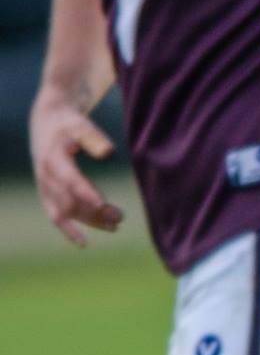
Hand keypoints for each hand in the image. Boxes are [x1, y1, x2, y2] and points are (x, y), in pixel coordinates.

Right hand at [29, 94, 122, 245]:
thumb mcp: (80, 124)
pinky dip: (75, 224)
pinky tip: (96, 231)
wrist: (47, 123)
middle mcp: (45, 176)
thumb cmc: (69, 124)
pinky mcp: (48, 192)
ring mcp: (45, 186)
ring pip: (64, 211)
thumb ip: (93, 137)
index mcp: (53, 159)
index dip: (85, 192)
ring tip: (116, 225)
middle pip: (68, 201)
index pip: (70, 179)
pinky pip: (59, 213)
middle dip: (92, 212)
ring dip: (89, 220)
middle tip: (119, 219)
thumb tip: (108, 152)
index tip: (102, 203)